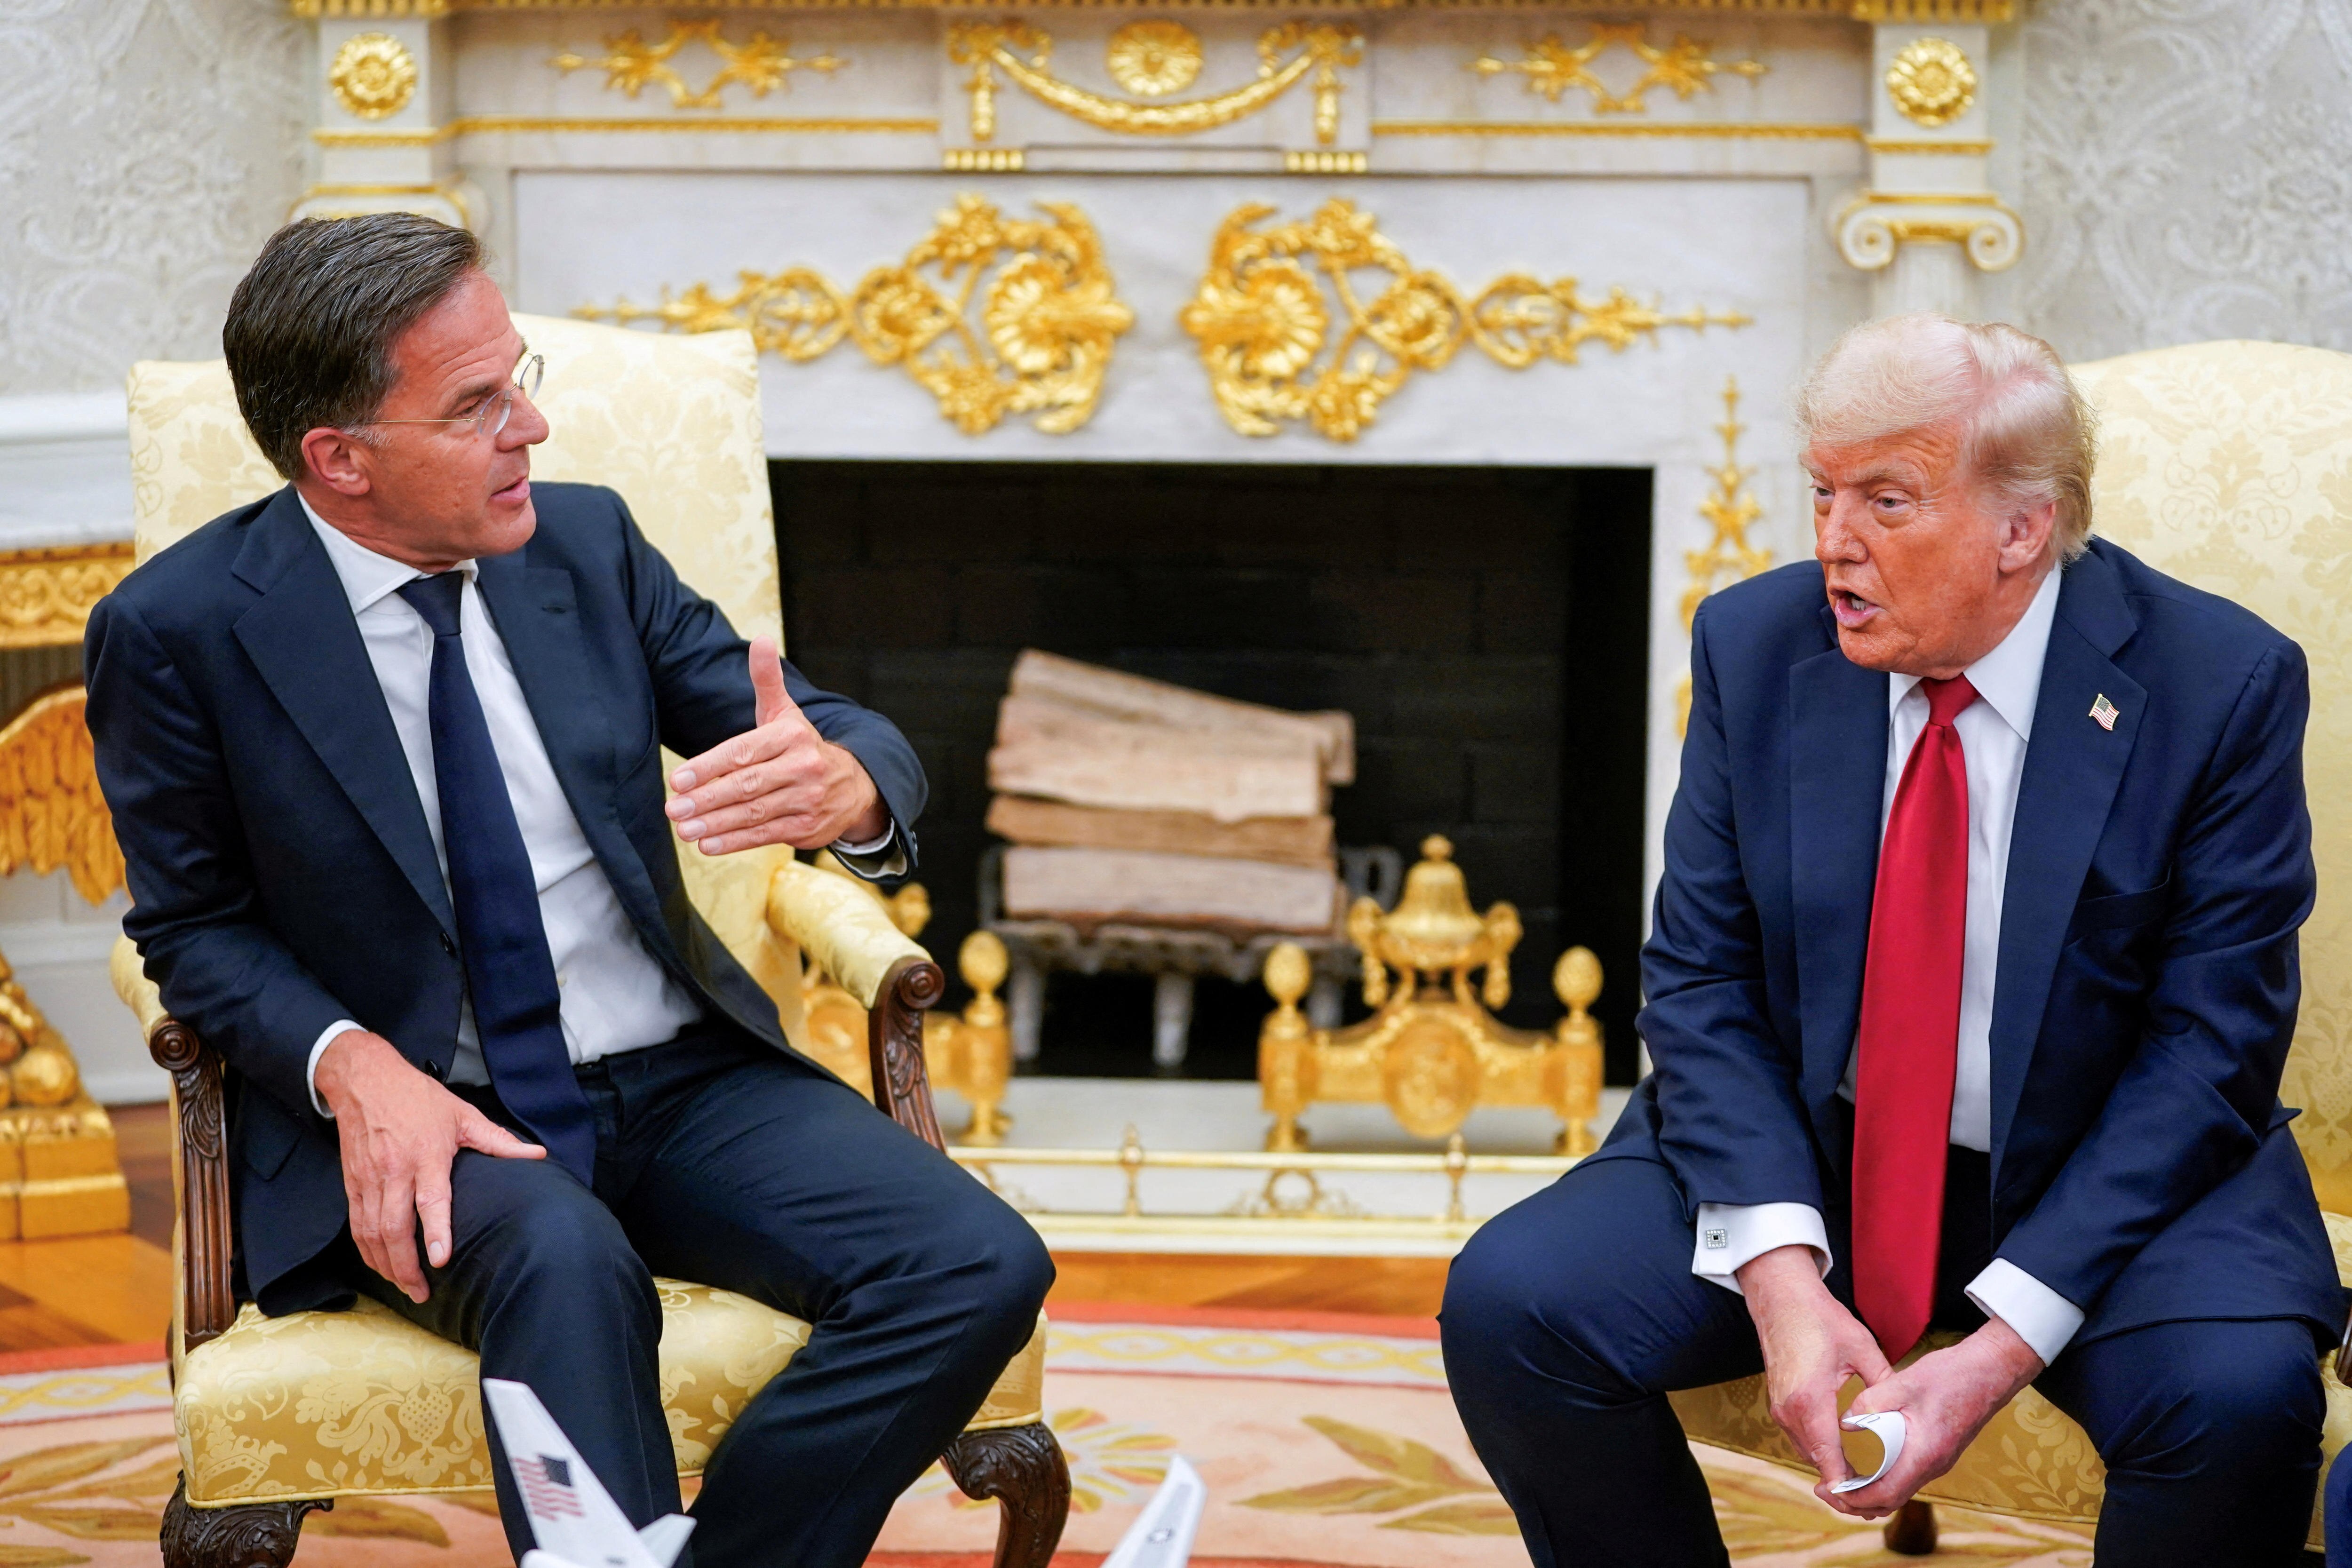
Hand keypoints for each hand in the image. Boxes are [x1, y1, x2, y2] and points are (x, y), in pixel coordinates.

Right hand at [315, 1029, 543, 1303]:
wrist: (365, 1081)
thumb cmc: (418, 1098)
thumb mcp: (463, 1114)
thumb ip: (499, 1141)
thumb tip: (537, 1155)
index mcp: (427, 1155)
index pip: (431, 1200)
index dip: (435, 1232)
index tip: (441, 1260)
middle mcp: (394, 1171)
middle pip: (394, 1228)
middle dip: (406, 1266)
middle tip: (422, 1293)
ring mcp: (369, 1179)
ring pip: (371, 1233)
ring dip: (385, 1265)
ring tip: (404, 1287)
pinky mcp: (352, 1183)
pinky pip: (356, 1225)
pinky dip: (366, 1250)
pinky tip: (380, 1265)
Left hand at [664, 637, 887, 855]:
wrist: (853, 786)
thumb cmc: (802, 747)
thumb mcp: (786, 713)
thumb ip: (767, 680)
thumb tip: (760, 641)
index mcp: (791, 736)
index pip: (744, 751)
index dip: (709, 765)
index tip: (679, 779)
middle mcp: (803, 767)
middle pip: (747, 785)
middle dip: (707, 798)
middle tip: (674, 808)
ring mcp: (807, 799)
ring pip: (754, 813)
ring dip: (716, 823)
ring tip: (684, 829)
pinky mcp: (807, 828)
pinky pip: (765, 834)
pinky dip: (735, 841)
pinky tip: (708, 844)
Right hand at [1739, 1245, 1892, 1494]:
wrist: (1781, 1299)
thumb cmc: (1821, 1320)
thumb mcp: (1863, 1349)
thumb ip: (1883, 1386)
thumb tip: (1903, 1415)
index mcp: (1810, 1401)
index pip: (1828, 1459)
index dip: (1847, 1485)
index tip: (1868, 1501)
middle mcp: (1788, 1411)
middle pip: (1817, 1462)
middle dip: (1844, 1483)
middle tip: (1875, 1499)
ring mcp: (1779, 1408)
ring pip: (1807, 1452)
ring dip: (1831, 1467)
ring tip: (1862, 1482)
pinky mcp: (1778, 1403)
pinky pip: (1800, 1438)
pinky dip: (1820, 1451)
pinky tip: (1841, 1454)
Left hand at [1821, 1316, 2043, 1517]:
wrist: (1991, 1371)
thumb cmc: (1951, 1375)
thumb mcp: (1903, 1383)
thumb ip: (1870, 1403)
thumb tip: (1844, 1423)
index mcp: (1924, 1455)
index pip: (1885, 1494)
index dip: (1853, 1498)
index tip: (1828, 1489)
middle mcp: (1933, 1466)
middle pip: (1890, 1501)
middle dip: (1856, 1502)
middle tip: (1824, 1490)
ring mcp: (1938, 1462)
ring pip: (1899, 1491)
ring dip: (1868, 1493)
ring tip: (1839, 1482)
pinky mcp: (1938, 1453)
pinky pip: (1906, 1477)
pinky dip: (1882, 1481)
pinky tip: (1864, 1468)